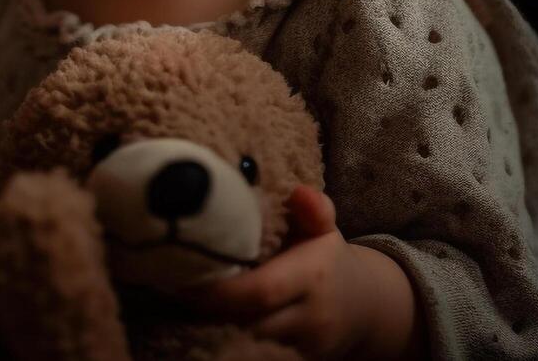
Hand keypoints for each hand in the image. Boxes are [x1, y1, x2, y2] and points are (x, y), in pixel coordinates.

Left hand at [187, 186, 423, 359]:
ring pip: (247, 340)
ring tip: (184, 300)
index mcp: (313, 276)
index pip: (259, 291)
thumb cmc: (327, 259)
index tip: (181, 277)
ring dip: (213, 324)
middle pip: (247, 321)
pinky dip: (229, 338)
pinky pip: (256, 352)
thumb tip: (299, 192)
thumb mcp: (324, 229)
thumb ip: (313, 208)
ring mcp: (306, 345)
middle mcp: (311, 316)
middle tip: (171, 286)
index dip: (217, 290)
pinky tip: (207, 320)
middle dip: (207, 308)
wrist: (366, 307)